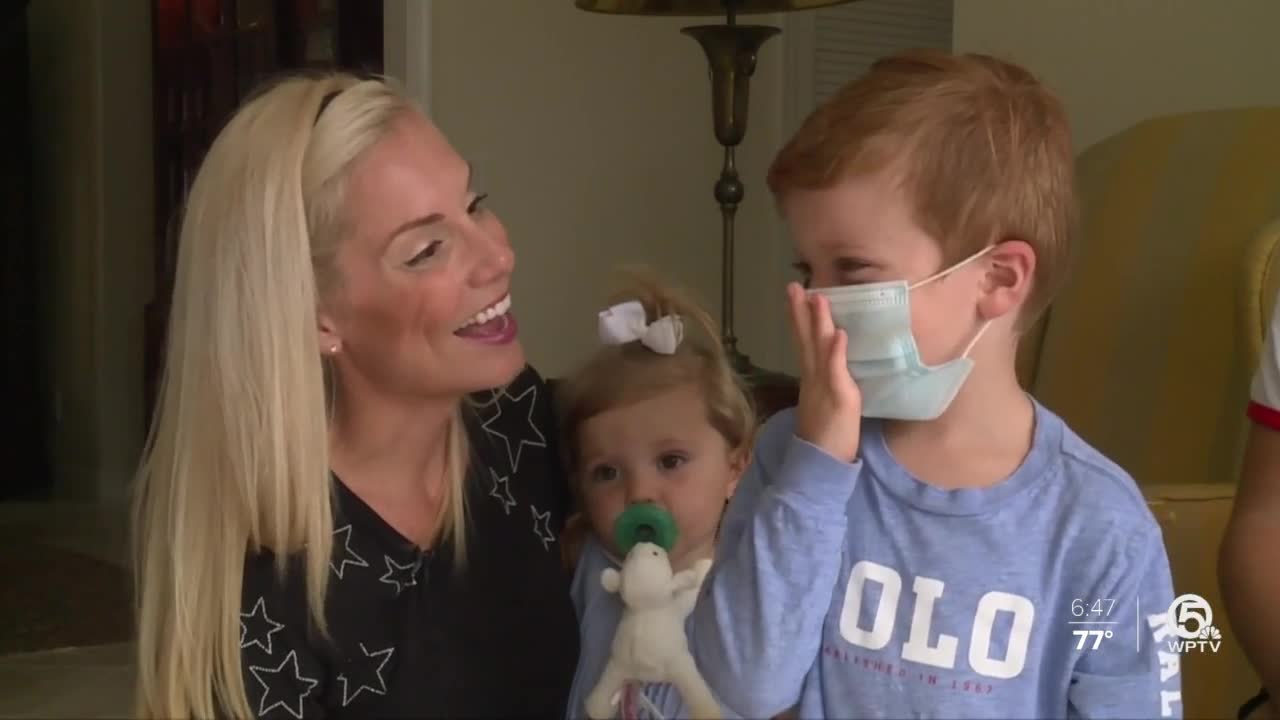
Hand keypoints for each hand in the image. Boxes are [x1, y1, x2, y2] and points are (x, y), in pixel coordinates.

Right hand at [787, 283, 861, 461]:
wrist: (819, 466)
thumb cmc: (825, 438)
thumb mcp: (822, 405)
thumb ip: (824, 383)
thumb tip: (827, 366)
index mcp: (811, 379)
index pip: (804, 343)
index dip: (799, 319)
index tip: (796, 295)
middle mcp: (813, 379)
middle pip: (805, 340)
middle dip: (800, 312)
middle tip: (793, 285)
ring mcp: (824, 387)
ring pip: (819, 349)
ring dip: (818, 322)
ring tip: (817, 296)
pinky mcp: (838, 398)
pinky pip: (836, 372)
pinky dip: (836, 352)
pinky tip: (838, 333)